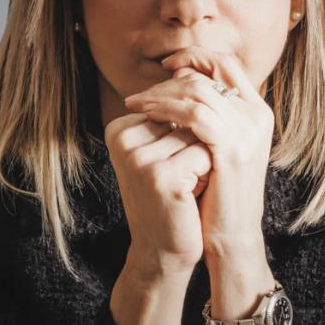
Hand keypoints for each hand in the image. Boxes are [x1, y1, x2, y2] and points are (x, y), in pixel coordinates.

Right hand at [103, 111, 212, 280]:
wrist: (162, 249)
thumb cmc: (170, 195)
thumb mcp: (162, 150)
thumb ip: (172, 113)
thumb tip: (195, 75)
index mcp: (118, 128)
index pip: (174, 104)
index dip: (185, 135)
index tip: (168, 164)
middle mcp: (123, 140)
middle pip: (186, 117)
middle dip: (195, 145)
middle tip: (178, 178)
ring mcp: (139, 158)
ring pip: (198, 134)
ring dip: (202, 160)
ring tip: (183, 186)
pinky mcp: (160, 176)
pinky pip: (204, 155)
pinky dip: (206, 174)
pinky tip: (188, 196)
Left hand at [123, 46, 273, 265]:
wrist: (232, 235)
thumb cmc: (218, 193)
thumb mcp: (217, 147)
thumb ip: (207, 117)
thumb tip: (177, 85)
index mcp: (257, 111)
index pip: (226, 64)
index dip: (195, 57)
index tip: (165, 68)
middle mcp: (257, 115)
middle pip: (212, 69)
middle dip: (171, 75)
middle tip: (141, 92)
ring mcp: (247, 130)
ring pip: (198, 88)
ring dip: (160, 92)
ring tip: (135, 104)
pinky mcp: (231, 147)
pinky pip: (193, 113)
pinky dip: (165, 109)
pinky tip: (146, 116)